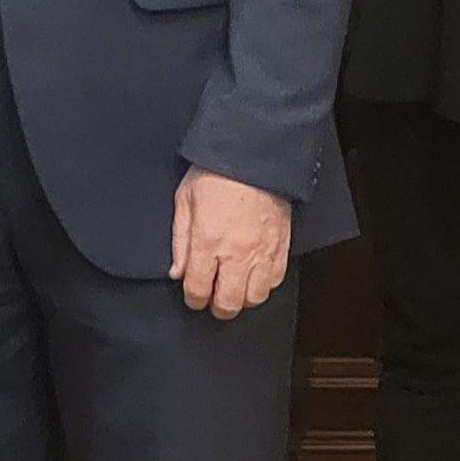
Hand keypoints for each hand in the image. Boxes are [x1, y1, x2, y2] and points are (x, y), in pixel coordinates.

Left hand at [169, 168, 292, 318]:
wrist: (254, 154)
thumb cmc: (216, 171)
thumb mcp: (185, 200)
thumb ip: (180, 241)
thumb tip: (178, 273)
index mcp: (208, 240)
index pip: (198, 290)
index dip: (193, 299)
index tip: (193, 296)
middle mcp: (236, 252)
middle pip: (228, 303)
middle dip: (217, 307)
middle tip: (213, 299)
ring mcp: (262, 251)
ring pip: (255, 297)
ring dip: (242, 298)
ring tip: (234, 288)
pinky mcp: (281, 245)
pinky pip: (276, 280)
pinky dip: (264, 284)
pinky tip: (254, 275)